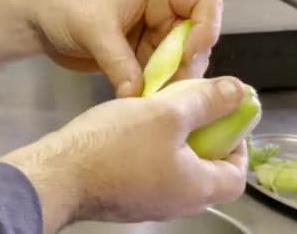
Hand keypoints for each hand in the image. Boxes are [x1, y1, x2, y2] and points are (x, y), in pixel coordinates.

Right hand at [0, 77, 247, 233]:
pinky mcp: (122, 198)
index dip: (237, 146)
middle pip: (205, 173)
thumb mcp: (167, 114)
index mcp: (196, 189)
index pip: (237, 176)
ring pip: (174, 171)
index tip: (224, 120)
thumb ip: (206, 102)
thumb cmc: (115, 145)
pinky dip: (149, 151)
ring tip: (157, 114)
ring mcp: (147, 204)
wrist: (58, 173)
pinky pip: (147, 174)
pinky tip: (130, 129)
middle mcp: (176, 204)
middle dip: (203, 139)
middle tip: (189, 110)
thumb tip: (239, 92)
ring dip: (173, 143)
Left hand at [33, 0, 222, 97]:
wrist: (35, 19)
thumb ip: (119, 63)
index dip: (207, 29)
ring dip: (170, 82)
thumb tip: (136, 97)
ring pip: (178, 62)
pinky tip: (145, 103)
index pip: (206, 3)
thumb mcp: (95, 29)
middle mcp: (162, 11)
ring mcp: (151, 35)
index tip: (189, 55)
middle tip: (170, 91)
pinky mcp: (137, 56)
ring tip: (155, 101)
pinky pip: (156, 74)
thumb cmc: (64, 5)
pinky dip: (153, 89)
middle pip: (196, 39)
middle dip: (186, 66)